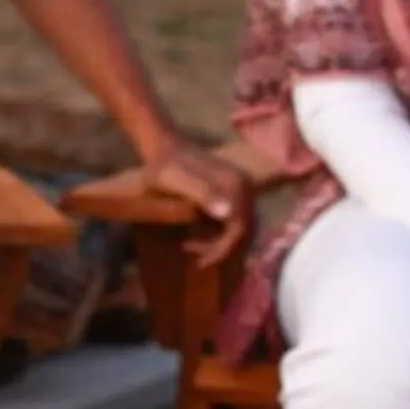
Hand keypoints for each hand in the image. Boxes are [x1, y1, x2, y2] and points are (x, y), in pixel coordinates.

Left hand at [142, 138, 250, 265]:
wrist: (164, 146)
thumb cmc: (164, 165)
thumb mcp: (176, 180)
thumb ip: (202, 194)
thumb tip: (228, 214)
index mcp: (235, 185)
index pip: (239, 229)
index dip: (223, 250)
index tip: (201, 262)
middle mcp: (245, 186)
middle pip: (245, 230)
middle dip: (222, 248)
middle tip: (195, 256)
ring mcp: (242, 186)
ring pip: (242, 226)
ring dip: (221, 242)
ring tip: (193, 246)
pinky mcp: (235, 189)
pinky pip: (237, 217)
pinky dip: (222, 232)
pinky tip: (200, 234)